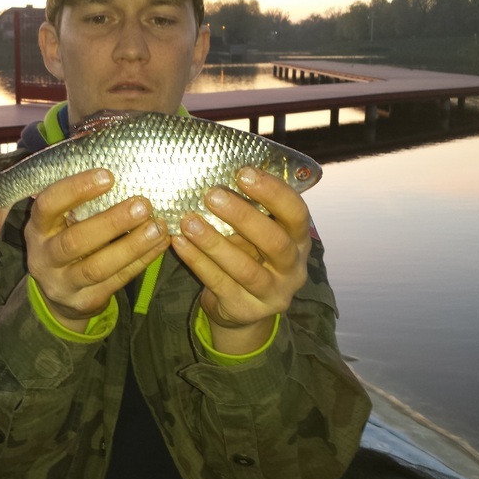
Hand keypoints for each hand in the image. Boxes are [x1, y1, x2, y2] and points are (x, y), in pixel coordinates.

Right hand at [25, 169, 170, 331]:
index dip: (75, 189)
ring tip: (157, 227)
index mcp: (38, 228)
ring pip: (97, 267)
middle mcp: (44, 257)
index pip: (48, 205)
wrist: (59, 297)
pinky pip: (116, 281)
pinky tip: (160, 243)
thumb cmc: (66, 243)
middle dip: (111, 222)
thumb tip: (120, 164)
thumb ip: (79, 201)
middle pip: (74, 241)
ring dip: (131, 246)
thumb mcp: (60, 222)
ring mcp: (63, 283)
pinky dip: (141, 262)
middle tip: (143, 204)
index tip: (108, 175)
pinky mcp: (85, 301)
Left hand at [171, 166, 311, 354]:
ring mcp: (272, 293)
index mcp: (299, 241)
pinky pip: (218, 283)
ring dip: (213, 242)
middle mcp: (292, 269)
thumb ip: (250, 209)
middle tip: (211, 195)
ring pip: (244, 268)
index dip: (273, 192)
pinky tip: (178, 243)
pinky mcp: (245, 310)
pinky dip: (197, 261)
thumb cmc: (249, 256)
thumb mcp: (257, 234)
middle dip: (242, 216)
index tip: (243, 172)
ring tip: (187, 221)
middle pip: (274, 242)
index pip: (296, 213)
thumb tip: (216, 169)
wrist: (244, 310)